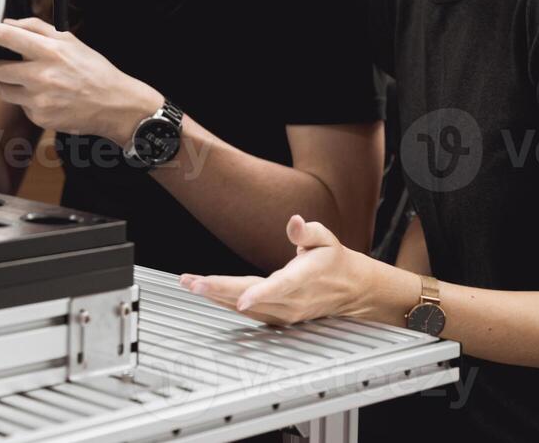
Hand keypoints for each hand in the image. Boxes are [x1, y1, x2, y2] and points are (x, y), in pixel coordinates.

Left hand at [0, 17, 162, 143]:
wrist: (116, 105)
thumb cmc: (94, 72)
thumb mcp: (70, 41)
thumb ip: (37, 29)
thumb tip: (10, 22)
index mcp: (49, 51)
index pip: (6, 36)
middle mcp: (42, 75)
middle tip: (10, 66)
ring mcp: (40, 99)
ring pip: (2, 90)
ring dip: (9, 85)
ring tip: (33, 83)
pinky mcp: (40, 118)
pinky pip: (20, 106)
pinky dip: (27, 102)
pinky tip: (47, 98)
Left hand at [179, 215, 401, 325]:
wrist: (349, 290)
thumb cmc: (333, 260)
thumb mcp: (326, 238)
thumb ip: (307, 231)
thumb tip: (294, 221)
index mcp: (305, 278)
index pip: (281, 287)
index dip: (261, 294)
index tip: (242, 299)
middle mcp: (293, 300)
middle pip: (252, 298)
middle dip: (220, 291)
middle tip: (192, 283)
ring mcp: (285, 312)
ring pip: (245, 307)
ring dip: (215, 296)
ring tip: (189, 283)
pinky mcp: (277, 317)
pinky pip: (246, 311)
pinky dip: (224, 302)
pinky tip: (206, 292)